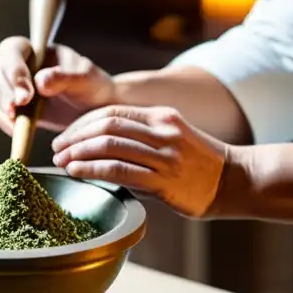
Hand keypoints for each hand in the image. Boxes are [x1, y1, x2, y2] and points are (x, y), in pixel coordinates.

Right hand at [0, 37, 115, 134]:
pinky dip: (3, 121)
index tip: (27, 94)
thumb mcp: (85, 80)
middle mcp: (18, 64)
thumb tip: (40, 81)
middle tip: (19, 109)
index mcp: (35, 50)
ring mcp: (10, 85)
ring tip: (17, 120)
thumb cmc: (91, 88)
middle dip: (4, 91)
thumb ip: (64, 78)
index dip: (14, 70)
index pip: (11, 49)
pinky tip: (18, 130)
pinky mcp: (10, 106)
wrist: (93, 110)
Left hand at [51, 105, 229, 217]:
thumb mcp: (171, 138)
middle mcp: (161, 131)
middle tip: (57, 149)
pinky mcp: (163, 180)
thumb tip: (99, 149)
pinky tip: (77, 172)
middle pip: (106, 124)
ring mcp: (164, 155)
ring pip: (109, 144)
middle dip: (75, 137)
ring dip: (78, 152)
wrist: (235, 181)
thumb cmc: (199, 164)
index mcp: (161, 116)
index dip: (82, 123)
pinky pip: (119, 170)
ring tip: (61, 161)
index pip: (111, 111)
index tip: (65, 136)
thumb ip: (140, 139)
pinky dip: (92, 169)